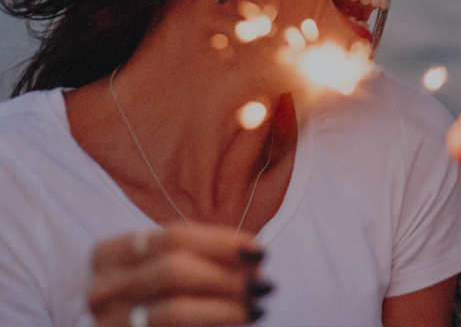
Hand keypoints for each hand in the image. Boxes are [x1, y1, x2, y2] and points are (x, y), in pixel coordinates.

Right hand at [89, 223, 272, 325]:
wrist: (117, 326)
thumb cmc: (145, 294)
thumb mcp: (160, 267)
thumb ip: (199, 256)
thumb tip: (254, 256)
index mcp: (108, 254)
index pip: (174, 236)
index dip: (221, 241)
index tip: (259, 250)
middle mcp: (101, 289)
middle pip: (174, 271)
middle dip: (226, 277)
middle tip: (265, 284)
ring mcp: (106, 324)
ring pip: (174, 312)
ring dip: (224, 308)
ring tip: (258, 308)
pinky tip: (237, 324)